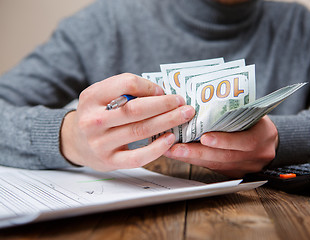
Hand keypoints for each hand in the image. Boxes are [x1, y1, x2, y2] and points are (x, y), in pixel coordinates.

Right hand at [60, 73, 194, 170]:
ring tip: (183, 116)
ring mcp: (100, 143)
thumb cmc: (96, 114)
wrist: (74, 141)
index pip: (126, 84)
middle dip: (164, 105)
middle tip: (183, 103)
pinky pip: (137, 157)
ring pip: (139, 130)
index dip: (149, 86)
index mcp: (92, 97)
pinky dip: (156, 148)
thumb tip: (162, 93)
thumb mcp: (100, 96)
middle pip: (136, 109)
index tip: (163, 91)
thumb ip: (124, 91)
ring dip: (166, 122)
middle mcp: (94, 120)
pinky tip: (170, 139)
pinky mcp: (109, 161)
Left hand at [164, 116, 277, 177]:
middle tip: (175, 147)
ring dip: (191, 158)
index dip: (224, 141)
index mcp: (262, 137)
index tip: (204, 138)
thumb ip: (235, 112)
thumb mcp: (253, 114)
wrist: (270, 143)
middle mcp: (254, 157)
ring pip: (215, 165)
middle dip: (197, 152)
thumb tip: (203, 103)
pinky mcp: (233, 173)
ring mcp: (244, 168)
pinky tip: (180, 155)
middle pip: (224, 158)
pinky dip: (196, 161)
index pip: (244, 142)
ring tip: (171, 151)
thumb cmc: (257, 122)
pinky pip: (213, 168)